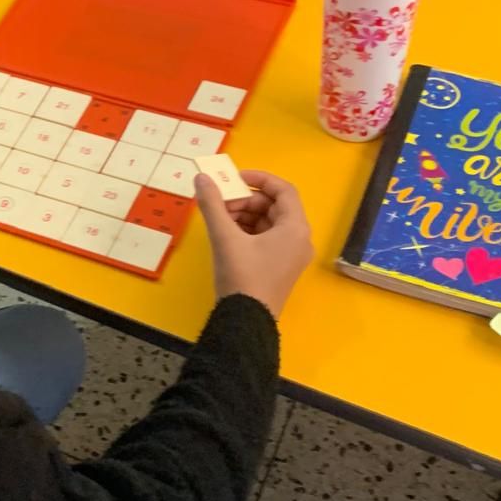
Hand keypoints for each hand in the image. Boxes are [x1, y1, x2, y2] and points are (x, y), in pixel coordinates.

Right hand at [194, 169, 313, 319]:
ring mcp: (291, 255)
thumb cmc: (242, 276)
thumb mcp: (225, 238)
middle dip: (246, 200)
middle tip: (220, 203)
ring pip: (268, 223)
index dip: (258, 179)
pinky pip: (266, 239)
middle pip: (274, 206)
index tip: (233, 178)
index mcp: (295, 228)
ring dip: (244, 215)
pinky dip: (247, 232)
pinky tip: (226, 235)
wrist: (245, 322)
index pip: (283, 190)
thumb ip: (213, 204)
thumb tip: (202, 178)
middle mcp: (299, 239)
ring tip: (219, 219)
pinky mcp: (280, 267)